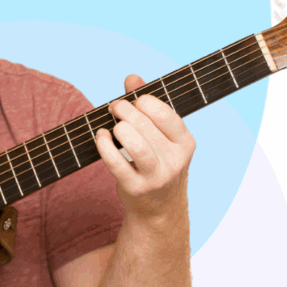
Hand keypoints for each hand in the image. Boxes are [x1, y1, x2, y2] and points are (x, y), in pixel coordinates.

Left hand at [94, 74, 195, 221]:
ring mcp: (156, 177)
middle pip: (145, 126)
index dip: (144, 101)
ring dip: (118, 128)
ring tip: (112, 126)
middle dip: (124, 110)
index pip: (165, 114)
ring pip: (135, 144)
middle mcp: (175, 160)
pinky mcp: (135, 188)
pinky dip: (104, 145)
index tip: (132, 100)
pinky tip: (101, 137)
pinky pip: (116, 162)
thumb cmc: (157, 162)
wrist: (159, 209)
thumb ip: (147, 105)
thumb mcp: (161, 136)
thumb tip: (132, 78)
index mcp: (185, 142)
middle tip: (114, 108)